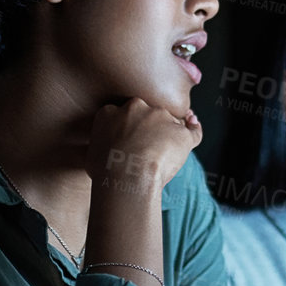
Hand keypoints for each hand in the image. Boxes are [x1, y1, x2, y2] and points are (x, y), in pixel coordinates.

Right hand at [86, 97, 201, 193]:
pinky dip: (194, 130)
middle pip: (148, 113)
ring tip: (162, 157)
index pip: (125, 113)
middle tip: (146, 149)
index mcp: (113, 110)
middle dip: (150, 127)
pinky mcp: (181, 133)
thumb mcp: (91, 151)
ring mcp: (162, 118)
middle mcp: (138, 107)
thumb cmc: (105, 170)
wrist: (126, 178)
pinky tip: (194, 129)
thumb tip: (102, 147)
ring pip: (169, 122)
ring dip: (168, 134)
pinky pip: (192, 130)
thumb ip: (100, 141)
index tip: (130, 141)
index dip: (129, 128)